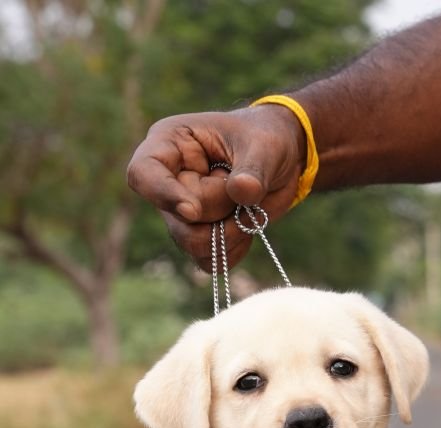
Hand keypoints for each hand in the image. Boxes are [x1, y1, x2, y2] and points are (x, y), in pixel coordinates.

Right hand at [126, 106, 305, 271]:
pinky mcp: (199, 236)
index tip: (193, 211)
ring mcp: (181, 213)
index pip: (142, 174)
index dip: (163, 196)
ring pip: (192, 244)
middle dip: (221, 213)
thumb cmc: (267, 139)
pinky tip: (248, 225)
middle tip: (249, 192)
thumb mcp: (266, 146)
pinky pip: (209, 261)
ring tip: (250, 208)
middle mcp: (169, 180)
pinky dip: (234, 249)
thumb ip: (253, 170)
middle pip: (179, 219)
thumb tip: (241, 191)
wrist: (282, 161)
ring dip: (230, 234)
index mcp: (170, 144)